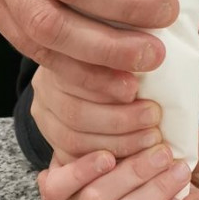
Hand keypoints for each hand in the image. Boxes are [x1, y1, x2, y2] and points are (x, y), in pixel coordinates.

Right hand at [30, 63, 161, 159]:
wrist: (103, 81)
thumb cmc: (123, 59)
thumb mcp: (122, 42)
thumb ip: (127, 50)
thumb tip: (152, 52)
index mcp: (59, 54)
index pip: (74, 73)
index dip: (105, 83)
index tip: (135, 89)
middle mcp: (45, 86)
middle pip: (74, 111)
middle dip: (120, 118)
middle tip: (153, 115)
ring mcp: (45, 116)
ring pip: (74, 138)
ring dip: (119, 141)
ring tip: (152, 136)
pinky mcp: (53, 142)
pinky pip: (74, 157)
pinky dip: (106, 157)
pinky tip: (135, 153)